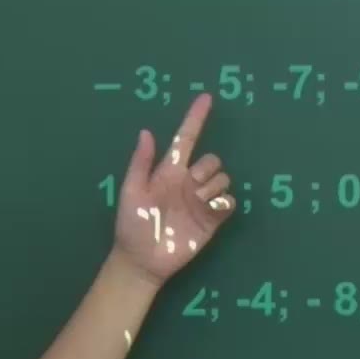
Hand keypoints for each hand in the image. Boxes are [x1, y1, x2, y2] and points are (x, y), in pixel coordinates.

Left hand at [111, 92, 235, 282]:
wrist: (142, 260)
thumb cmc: (132, 224)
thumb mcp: (130, 191)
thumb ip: (140, 163)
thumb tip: (146, 131)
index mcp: (168, 171)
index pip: (185, 139)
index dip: (195, 118)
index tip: (206, 97)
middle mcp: (188, 182)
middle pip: (211, 160)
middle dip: (206, 168)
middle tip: (190, 188)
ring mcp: (201, 200)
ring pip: (222, 178)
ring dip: (213, 187)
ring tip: (197, 204)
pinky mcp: (213, 219)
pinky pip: (229, 201)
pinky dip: (224, 202)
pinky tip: (211, 210)